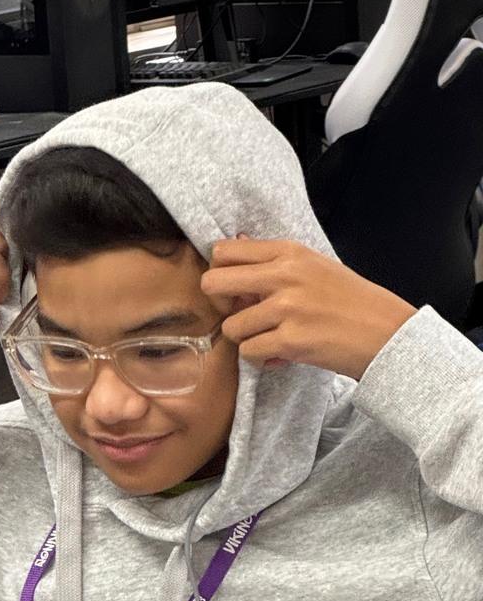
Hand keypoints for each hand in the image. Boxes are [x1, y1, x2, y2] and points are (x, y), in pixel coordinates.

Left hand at [201, 237, 416, 380]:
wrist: (387, 333)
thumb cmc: (351, 301)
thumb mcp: (315, 266)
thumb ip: (275, 259)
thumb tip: (236, 242)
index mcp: (289, 252)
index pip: (224, 252)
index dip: (220, 274)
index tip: (235, 291)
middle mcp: (285, 275)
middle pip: (213, 284)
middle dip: (220, 306)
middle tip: (241, 316)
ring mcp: (287, 308)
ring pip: (231, 327)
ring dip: (247, 339)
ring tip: (271, 339)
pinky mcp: (292, 340)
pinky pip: (249, 352)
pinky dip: (261, 358)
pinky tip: (281, 355)